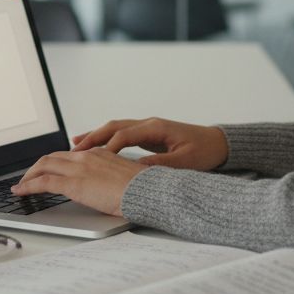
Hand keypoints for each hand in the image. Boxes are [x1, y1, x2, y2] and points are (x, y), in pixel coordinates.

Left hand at [12, 148, 146, 215]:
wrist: (147, 191)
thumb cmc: (142, 189)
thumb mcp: (125, 177)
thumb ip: (111, 176)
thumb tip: (108, 187)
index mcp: (98, 153)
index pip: (69, 154)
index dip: (55, 162)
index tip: (48, 169)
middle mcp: (85, 156)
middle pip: (52, 157)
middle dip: (37, 168)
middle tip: (29, 177)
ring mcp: (78, 168)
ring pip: (43, 166)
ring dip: (29, 176)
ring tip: (21, 186)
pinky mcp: (73, 183)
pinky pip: (42, 182)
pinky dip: (28, 186)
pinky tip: (20, 192)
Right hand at [73, 118, 228, 171]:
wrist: (219, 143)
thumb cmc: (205, 152)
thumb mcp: (184, 162)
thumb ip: (160, 165)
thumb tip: (136, 170)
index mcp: (156, 128)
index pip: (124, 135)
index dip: (108, 147)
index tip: (93, 159)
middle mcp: (149, 123)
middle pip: (114, 127)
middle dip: (93, 137)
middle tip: (73, 150)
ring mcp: (148, 127)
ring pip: (115, 128)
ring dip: (96, 136)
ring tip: (75, 146)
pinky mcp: (149, 134)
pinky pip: (122, 134)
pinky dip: (106, 139)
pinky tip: (95, 147)